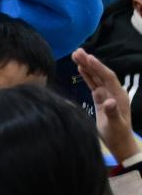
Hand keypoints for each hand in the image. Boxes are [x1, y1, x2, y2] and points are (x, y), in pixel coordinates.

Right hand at [73, 48, 137, 163]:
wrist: (119, 143)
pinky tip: (80, 68)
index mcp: (118, 95)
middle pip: (100, 73)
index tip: (88, 57)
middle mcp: (113, 92)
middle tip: (77, 51)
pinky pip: (92, 83)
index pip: (108, 77)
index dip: (98, 67)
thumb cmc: (118, 135)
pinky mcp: (100, 98)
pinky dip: (86, 75)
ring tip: (75, 55)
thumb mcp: (115, 125)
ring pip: (95, 76)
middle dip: (90, 62)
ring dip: (86, 66)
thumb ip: (112, 112)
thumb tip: (109, 101)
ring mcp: (106, 94)